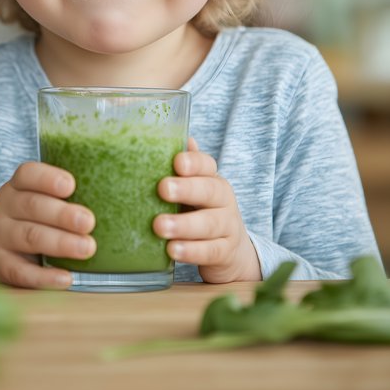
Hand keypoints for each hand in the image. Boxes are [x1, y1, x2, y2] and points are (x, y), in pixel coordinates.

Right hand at [0, 161, 95, 288]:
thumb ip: (66, 197)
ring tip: (87, 248)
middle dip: (62, 214)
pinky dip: (44, 277)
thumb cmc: (30, 219)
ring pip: (29, 237)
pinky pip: (21, 272)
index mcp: (17, 187)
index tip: (71, 185)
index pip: (27, 174)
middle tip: (89, 222)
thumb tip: (116, 194)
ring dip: (60, 243)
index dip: (48, 178)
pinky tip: (66, 278)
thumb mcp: (39, 200)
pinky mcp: (0, 266)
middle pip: (32, 206)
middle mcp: (4, 208)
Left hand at [153, 138, 260, 282]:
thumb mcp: (190, 189)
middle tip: (163, 188)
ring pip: (209, 223)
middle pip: (209, 190)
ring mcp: (227, 227)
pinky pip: (210, 251)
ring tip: (159, 226)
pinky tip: (173, 250)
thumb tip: (160, 136)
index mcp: (211, 179)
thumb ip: (179, 169)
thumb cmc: (200, 211)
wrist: (230, 250)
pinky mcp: (225, 252)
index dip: (193, 162)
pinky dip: (191, 251)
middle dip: (186, 188)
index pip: (206, 165)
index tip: (176, 162)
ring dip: (183, 225)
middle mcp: (223, 200)